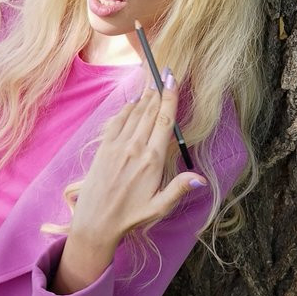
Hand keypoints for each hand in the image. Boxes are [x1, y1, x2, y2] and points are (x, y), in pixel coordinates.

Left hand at [67, 74, 207, 253]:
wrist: (95, 222)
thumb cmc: (130, 217)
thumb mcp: (159, 207)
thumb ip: (179, 189)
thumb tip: (201, 179)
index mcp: (152, 160)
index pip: (164, 121)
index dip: (170, 98)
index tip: (173, 81)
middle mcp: (134, 148)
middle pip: (150, 112)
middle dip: (158, 90)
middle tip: (164, 72)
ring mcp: (117, 146)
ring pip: (134, 114)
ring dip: (144, 96)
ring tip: (152, 81)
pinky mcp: (103, 148)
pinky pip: (116, 122)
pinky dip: (126, 109)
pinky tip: (132, 102)